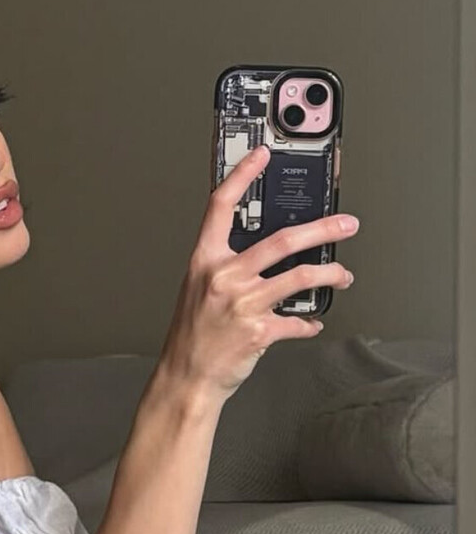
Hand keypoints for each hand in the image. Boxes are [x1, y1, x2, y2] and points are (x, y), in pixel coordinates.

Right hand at [156, 145, 358, 403]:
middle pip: (281, 241)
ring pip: (299, 277)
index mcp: (205, 260)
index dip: (241, 176)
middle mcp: (224, 277)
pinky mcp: (259, 331)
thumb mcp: (197, 289)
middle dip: (323, 230)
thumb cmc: (192, 335)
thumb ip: (226, 267)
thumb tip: (265, 254)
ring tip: (343, 275)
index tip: (261, 156)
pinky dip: (308, 322)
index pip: (221, 206)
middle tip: (345, 225)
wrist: (186, 376)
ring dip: (330, 275)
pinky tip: (312, 322)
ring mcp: (242, 304)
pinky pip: (296, 321)